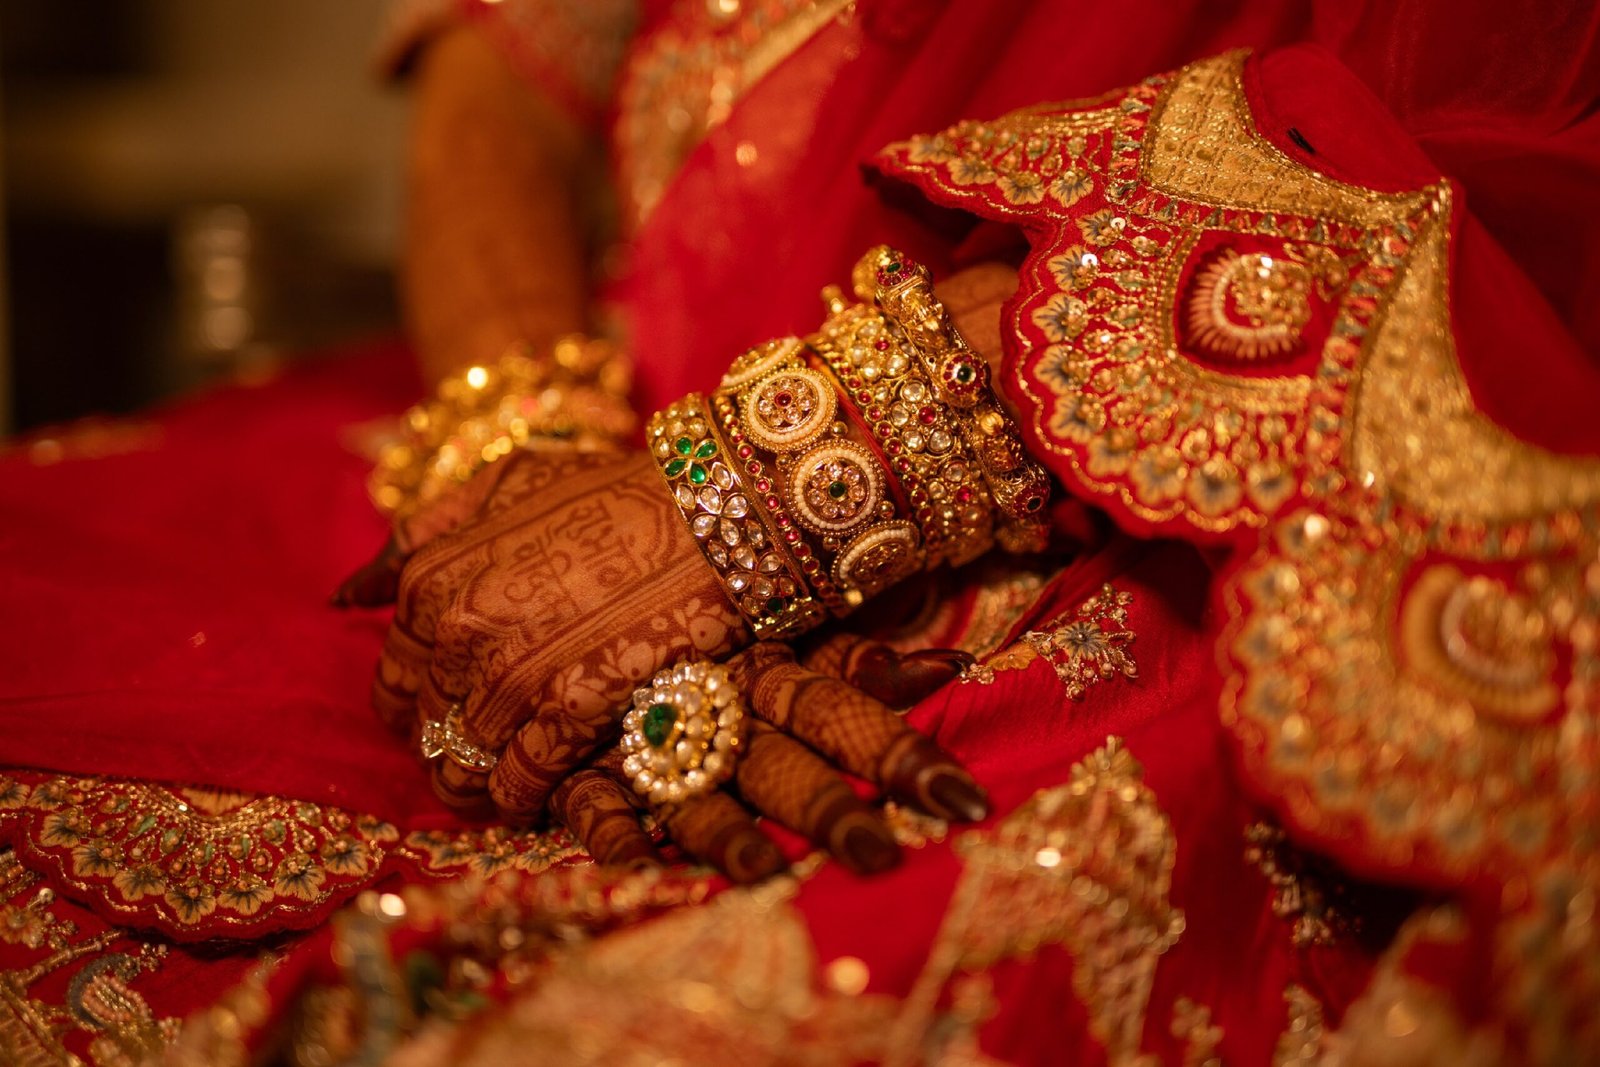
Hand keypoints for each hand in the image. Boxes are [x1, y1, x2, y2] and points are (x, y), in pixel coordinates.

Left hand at [348, 449, 746, 818]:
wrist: (710, 512)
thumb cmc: (611, 493)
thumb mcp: (501, 484)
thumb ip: (419, 536)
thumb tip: (345, 599)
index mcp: (432, 579)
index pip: (394, 679)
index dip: (423, 705)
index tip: (457, 711)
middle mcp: (459, 631)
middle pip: (427, 730)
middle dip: (453, 746)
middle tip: (494, 748)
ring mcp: (514, 676)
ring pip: (464, 770)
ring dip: (481, 787)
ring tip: (512, 783)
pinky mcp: (572, 713)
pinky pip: (520, 787)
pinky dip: (524, 802)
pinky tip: (543, 796)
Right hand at [546, 637, 984, 881]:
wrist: (570, 570)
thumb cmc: (693, 609)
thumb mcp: (774, 624)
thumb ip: (854, 657)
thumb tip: (950, 668)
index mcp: (764, 665)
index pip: (842, 707)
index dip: (899, 751)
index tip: (963, 801)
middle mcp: (712, 702)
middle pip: (778, 759)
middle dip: (826, 808)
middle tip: (878, 855)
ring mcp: (645, 735)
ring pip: (693, 789)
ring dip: (726, 832)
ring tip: (765, 874)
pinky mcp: (577, 762)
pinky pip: (594, 802)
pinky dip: (616, 836)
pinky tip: (642, 869)